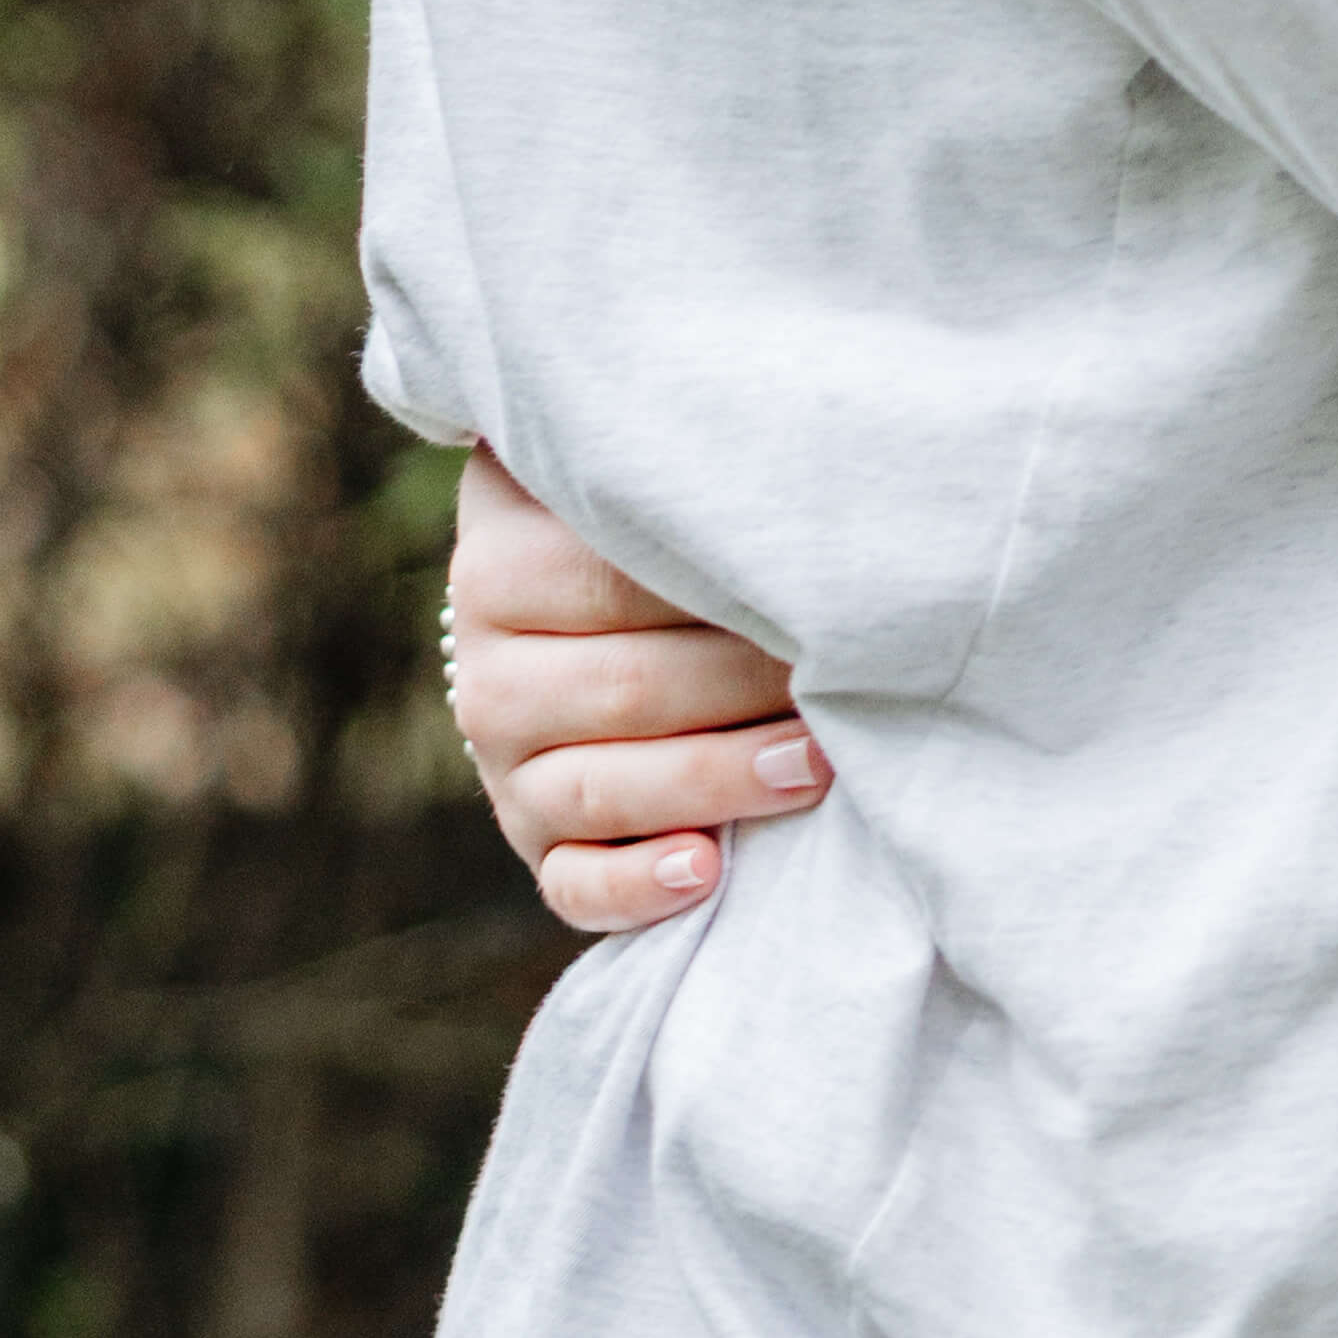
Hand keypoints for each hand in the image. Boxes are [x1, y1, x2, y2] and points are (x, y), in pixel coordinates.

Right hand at [447, 449, 825, 936]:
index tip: (820, 586)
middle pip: (625, 688)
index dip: (722, 590)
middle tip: (852, 673)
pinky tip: (708, 868)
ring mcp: (504, 767)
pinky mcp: (536, 846)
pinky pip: (575, 885)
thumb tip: (774, 451)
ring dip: (716, 781)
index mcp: (501, 563)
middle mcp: (485, 670)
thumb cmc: (662, 536)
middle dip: (745, 687)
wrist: (593, 621)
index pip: (612, 584)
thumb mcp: (643, 486)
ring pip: (600, 788)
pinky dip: (638, 886)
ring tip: (815, 766)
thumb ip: (681, 465)